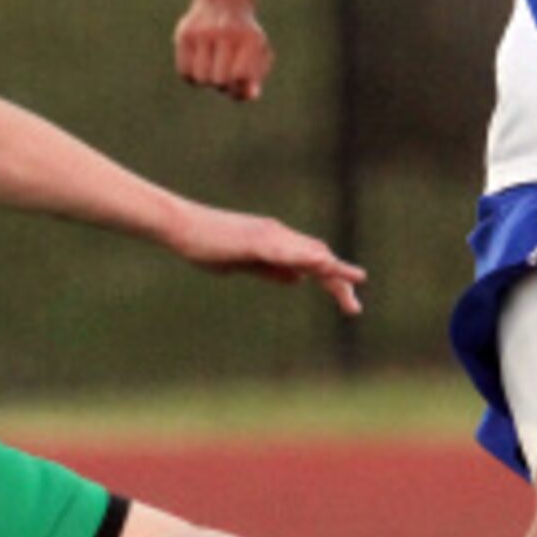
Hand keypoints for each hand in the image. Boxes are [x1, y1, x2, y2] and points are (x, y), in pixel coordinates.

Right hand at [168, 204, 364, 315]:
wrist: (181, 227)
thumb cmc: (206, 245)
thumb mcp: (244, 264)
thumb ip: (271, 270)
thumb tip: (299, 279)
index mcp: (276, 243)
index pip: (313, 262)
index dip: (333, 281)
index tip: (350, 305)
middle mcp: (278, 235)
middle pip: (319, 257)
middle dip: (339, 281)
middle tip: (355, 309)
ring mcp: (268, 235)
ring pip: (309, 252)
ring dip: (332, 269)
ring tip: (355, 281)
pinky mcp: (255, 240)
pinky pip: (286, 250)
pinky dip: (306, 256)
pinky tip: (323, 262)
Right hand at [175, 0, 273, 101]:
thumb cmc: (243, 35)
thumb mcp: (256, 52)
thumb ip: (255, 76)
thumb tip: (250, 95)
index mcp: (249, 38)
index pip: (239, 75)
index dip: (239, 86)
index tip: (239, 80)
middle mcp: (226, 32)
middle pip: (219, 80)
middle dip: (223, 85)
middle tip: (225, 76)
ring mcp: (203, 32)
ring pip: (200, 78)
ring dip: (206, 81)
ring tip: (211, 69)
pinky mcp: (184, 34)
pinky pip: (184, 71)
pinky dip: (192, 76)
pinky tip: (199, 65)